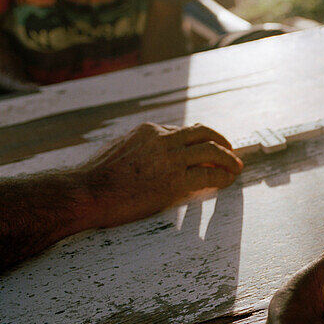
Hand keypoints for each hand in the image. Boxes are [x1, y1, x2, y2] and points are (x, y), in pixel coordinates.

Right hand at [77, 122, 243, 228]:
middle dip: (222, 141)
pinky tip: (227, 181)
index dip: (201, 139)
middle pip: (204, 133)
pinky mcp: (174, 181)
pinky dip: (222, 177)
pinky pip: (208, 176)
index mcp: (149, 130)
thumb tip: (148, 151)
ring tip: (237, 167)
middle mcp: (163, 139)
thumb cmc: (96, 177)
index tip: (210, 148)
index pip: (184, 130)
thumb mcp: (118, 149)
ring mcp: (170, 159)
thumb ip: (139, 146)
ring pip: (212, 151)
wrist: (86, 193)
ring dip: (229, 159)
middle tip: (232, 152)